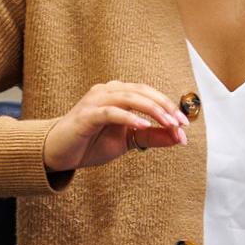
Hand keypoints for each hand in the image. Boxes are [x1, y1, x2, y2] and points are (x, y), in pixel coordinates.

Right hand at [42, 80, 188, 172]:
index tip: (185, 125)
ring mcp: (95, 101)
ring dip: (151, 110)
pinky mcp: (85, 115)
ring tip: (168, 123)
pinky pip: (110, 112)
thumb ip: (151, 137)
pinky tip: (142, 125)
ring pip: (129, 97)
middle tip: (181, 124)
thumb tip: (179, 137)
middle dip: (165, 107)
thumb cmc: (91, 143)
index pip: (148, 94)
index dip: (168, 106)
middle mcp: (107, 91)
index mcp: (118, 93)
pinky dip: (128, 117)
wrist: (59, 153)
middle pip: (142, 92)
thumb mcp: (127, 141)